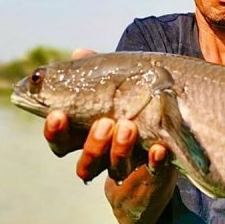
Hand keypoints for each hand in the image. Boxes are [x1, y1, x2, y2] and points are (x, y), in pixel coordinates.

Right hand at [43, 48, 168, 182]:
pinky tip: (159, 148)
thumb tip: (80, 52)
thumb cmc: (134, 108)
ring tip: (129, 126)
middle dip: (93, 144)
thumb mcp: (117, 89)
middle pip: (87, 162)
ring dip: (119, 149)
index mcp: (89, 138)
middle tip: (105, 122)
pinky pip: (154, 171)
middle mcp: (105, 158)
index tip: (58, 114)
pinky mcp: (155, 171)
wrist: (168, 139)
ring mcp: (130, 167)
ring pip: (115, 168)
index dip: (56, 132)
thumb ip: (98, 73)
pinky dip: (155, 161)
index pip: (62, 142)